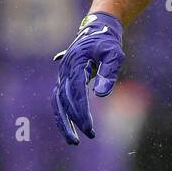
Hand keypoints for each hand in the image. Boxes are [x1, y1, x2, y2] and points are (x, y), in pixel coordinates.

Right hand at [52, 11, 124, 144]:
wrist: (97, 28)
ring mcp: (62, 76)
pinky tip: (72, 129)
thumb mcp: (114, 54)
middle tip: (88, 136)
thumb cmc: (107, 41)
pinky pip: (59, 101)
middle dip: (74, 120)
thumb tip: (100, 94)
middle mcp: (64, 70)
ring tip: (74, 141)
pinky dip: (63, 116)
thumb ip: (108, 72)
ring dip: (64, 122)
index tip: (89, 128)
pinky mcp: (64, 80)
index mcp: (75, 63)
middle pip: (64, 101)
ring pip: (57, 103)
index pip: (75, 92)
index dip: (81, 111)